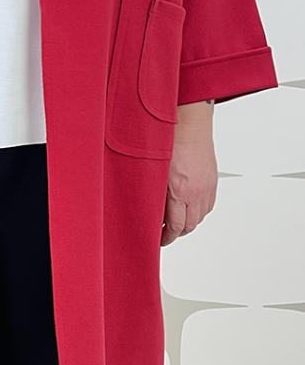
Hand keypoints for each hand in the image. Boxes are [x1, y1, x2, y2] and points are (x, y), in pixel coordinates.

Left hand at [161, 101, 217, 245]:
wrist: (190, 124)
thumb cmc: (170, 141)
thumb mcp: (154, 170)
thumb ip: (154, 192)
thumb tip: (151, 210)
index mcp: (179, 190)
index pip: (176, 226)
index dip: (167, 237)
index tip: (160, 239)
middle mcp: (196, 191)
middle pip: (190, 225)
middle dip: (177, 231)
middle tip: (166, 231)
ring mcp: (207, 187)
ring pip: (200, 216)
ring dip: (189, 221)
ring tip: (176, 219)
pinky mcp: (213, 181)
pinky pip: (208, 205)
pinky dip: (199, 210)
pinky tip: (189, 206)